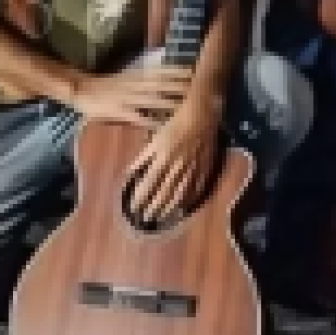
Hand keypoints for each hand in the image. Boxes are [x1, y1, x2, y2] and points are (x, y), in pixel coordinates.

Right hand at [72, 58, 194, 129]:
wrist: (83, 90)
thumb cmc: (107, 85)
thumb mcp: (127, 77)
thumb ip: (144, 78)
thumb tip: (166, 77)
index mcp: (136, 75)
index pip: (160, 71)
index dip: (177, 71)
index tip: (194, 70)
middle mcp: (134, 85)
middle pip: (160, 84)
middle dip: (178, 85)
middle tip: (197, 87)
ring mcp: (127, 98)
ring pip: (152, 100)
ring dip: (169, 102)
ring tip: (186, 106)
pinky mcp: (120, 112)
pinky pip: (138, 118)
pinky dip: (151, 121)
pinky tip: (163, 127)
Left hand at [127, 101, 220, 226]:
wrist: (201, 116)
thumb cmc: (174, 124)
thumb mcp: (155, 139)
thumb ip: (144, 158)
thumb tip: (131, 174)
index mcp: (162, 157)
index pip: (148, 183)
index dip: (141, 198)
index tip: (133, 208)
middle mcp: (176, 166)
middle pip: (163, 192)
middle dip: (153, 207)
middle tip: (146, 218)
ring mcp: (191, 169)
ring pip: (179, 194)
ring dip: (168, 208)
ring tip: (161, 218)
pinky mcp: (204, 170)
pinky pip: (195, 189)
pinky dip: (188, 201)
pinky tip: (182, 209)